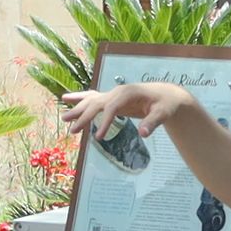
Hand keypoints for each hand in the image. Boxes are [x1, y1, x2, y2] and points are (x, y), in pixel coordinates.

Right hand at [61, 82, 189, 141]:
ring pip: (91, 100)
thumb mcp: (163, 114)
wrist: (166, 95)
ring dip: (78, 109)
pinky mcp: (112, 99)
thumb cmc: (165, 104)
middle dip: (84, 117)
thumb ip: (153, 123)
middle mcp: (117, 91)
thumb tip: (143, 134)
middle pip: (97, 104)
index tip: (98, 138)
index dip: (104, 122)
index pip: (111, 107)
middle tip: (72, 131)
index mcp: (128, 93)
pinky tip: (66, 99)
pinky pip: (93, 99)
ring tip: (64, 119)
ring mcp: (113, 94)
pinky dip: (80, 99)